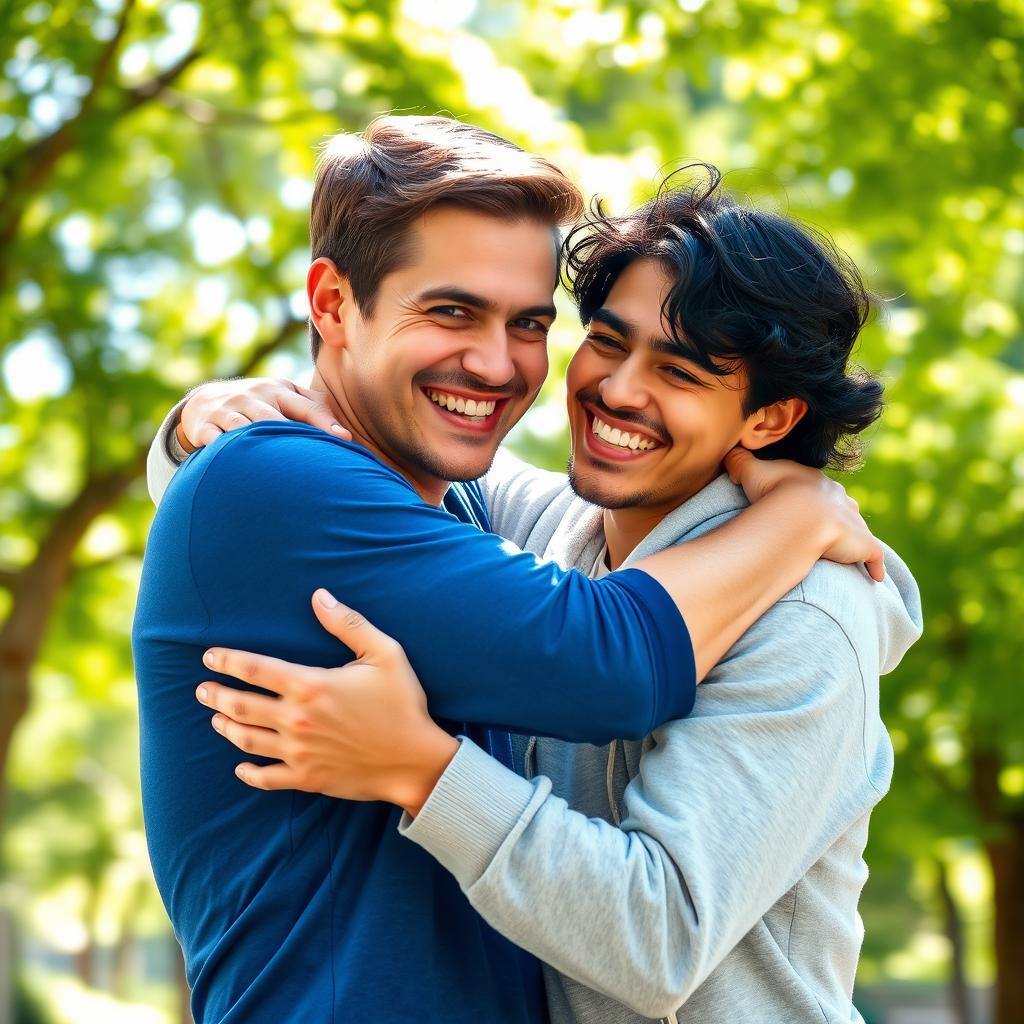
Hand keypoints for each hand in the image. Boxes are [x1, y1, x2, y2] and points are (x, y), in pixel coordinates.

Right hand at [177, 377, 350, 451]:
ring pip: (243, 428)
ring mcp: (227, 409)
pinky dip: (222, 449)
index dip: (325, 423)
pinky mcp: (205, 425)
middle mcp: (253, 396)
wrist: (205, 401)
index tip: (345, 440)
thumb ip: (316, 408)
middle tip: (309, 463)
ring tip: (273, 466)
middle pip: (274, 419)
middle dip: (289, 439)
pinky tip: (233, 462)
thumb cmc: (261, 404)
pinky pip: (213, 438)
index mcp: (278, 390)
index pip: (306, 406)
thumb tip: (347, 435)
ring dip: (256, 444)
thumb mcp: (286, 397)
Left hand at [196, 590, 458, 814]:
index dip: (227, 660)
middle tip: (202, 689)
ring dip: (226, 727)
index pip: (254, 669)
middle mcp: (296, 719)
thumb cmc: (403, 703)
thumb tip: (319, 596)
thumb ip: (348, 624)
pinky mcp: (307, 778)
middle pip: (240, 705)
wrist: (416, 760)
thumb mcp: (384, 653)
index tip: (209, 656)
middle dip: (215, 694)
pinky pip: (266, 777)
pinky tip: (240, 766)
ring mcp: (299, 752)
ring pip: (246, 739)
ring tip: (216, 718)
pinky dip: (248, 772)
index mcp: (311, 685)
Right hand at [724, 447, 884, 581]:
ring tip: (846, 548)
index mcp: (816, 482)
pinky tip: (874, 577)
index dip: (809, 497)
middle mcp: (840, 499)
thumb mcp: (750, 471)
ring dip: (853, 538)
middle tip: (824, 528)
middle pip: (842, 505)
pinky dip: (875, 565)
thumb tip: (730, 454)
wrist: (799, 514)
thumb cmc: (774, 492)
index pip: (817, 487)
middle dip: (835, 514)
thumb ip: (740, 461)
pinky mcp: (863, 545)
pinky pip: (873, 556)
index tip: (801, 505)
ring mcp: (854, 522)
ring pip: (858, 527)